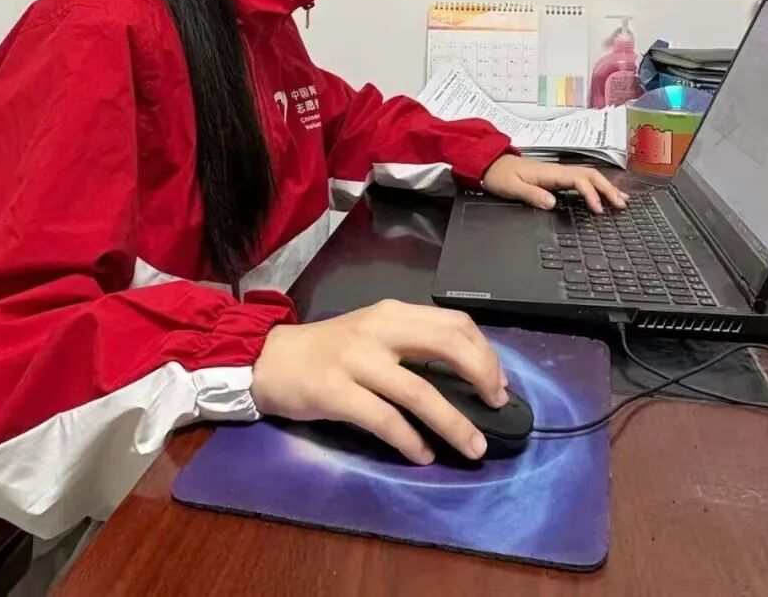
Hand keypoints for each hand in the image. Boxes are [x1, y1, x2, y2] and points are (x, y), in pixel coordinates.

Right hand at [250, 299, 506, 464]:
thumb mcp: (373, 333)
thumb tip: (465, 378)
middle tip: (496, 406)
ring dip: (453, 423)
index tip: (497, 384)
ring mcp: (356, 360)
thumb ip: (411, 345)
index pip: (454, 323)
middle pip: (447, 345)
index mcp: (392, 313)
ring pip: (419, 391)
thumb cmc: (328, 350)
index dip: (484, 353)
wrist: (270, 359)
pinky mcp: (334, 391)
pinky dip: (410, 440)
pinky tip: (422, 455)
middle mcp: (378, 330)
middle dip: (481, 377)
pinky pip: (384, 419)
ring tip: (473, 446)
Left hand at [481, 154, 627, 212]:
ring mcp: (558, 172)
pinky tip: (602, 195)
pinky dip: (595, 187)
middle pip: (590, 175)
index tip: (597, 210)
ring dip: (605, 187)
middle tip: (622, 205)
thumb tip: (553, 203)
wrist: (490, 163)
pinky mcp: (556, 177)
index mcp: (550, 173)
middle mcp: (557, 170)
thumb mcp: (511, 187)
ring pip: (588, 176)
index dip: (591, 194)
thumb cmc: (500, 176)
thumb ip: (531, 195)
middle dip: (607, 189)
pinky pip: (581, 180)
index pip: (578, 179)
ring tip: (621, 200)